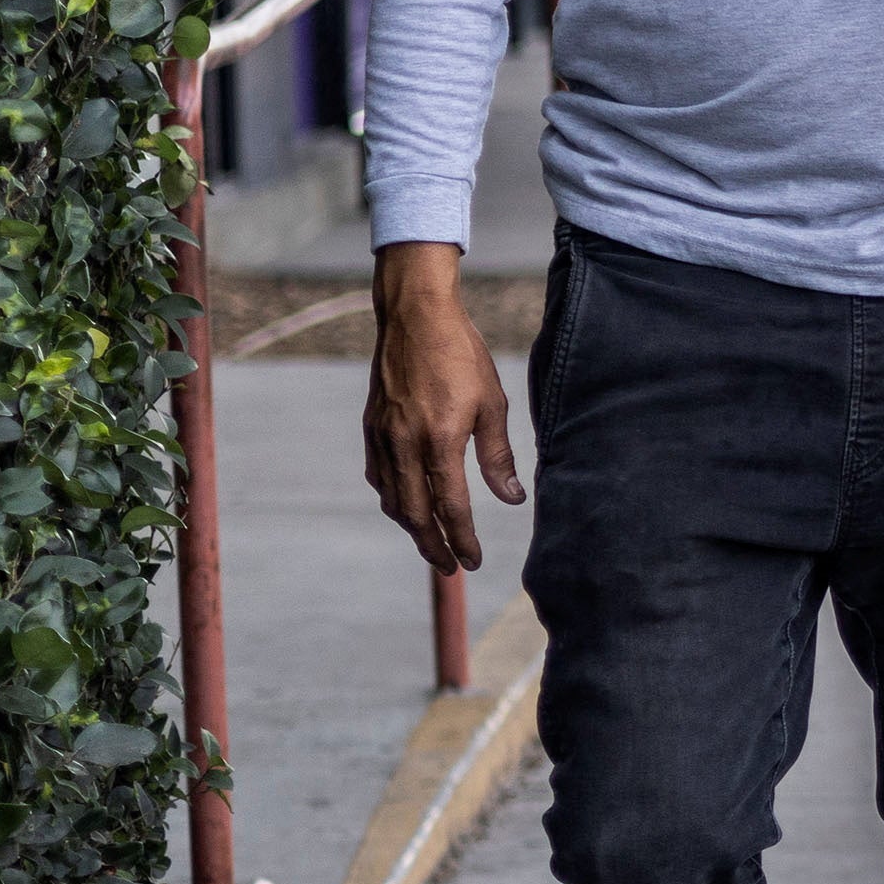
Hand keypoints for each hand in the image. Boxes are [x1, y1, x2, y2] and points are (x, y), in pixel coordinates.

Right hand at [363, 242, 521, 572]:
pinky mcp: (372, 426)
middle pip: (414, 514)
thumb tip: (512, 499)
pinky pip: (379, 475)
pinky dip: (393, 497)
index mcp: (439, 440)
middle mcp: (404, 444)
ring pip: (392, 498)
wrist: (416, 316)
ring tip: (431, 542)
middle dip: (432, 546)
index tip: (472, 562)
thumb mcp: (493, 403)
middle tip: (451, 567)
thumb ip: (498, 456)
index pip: (450, 507)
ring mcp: (382, 436)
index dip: (462, 539)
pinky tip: (406, 504)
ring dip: (411, 526)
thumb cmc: (462, 356)